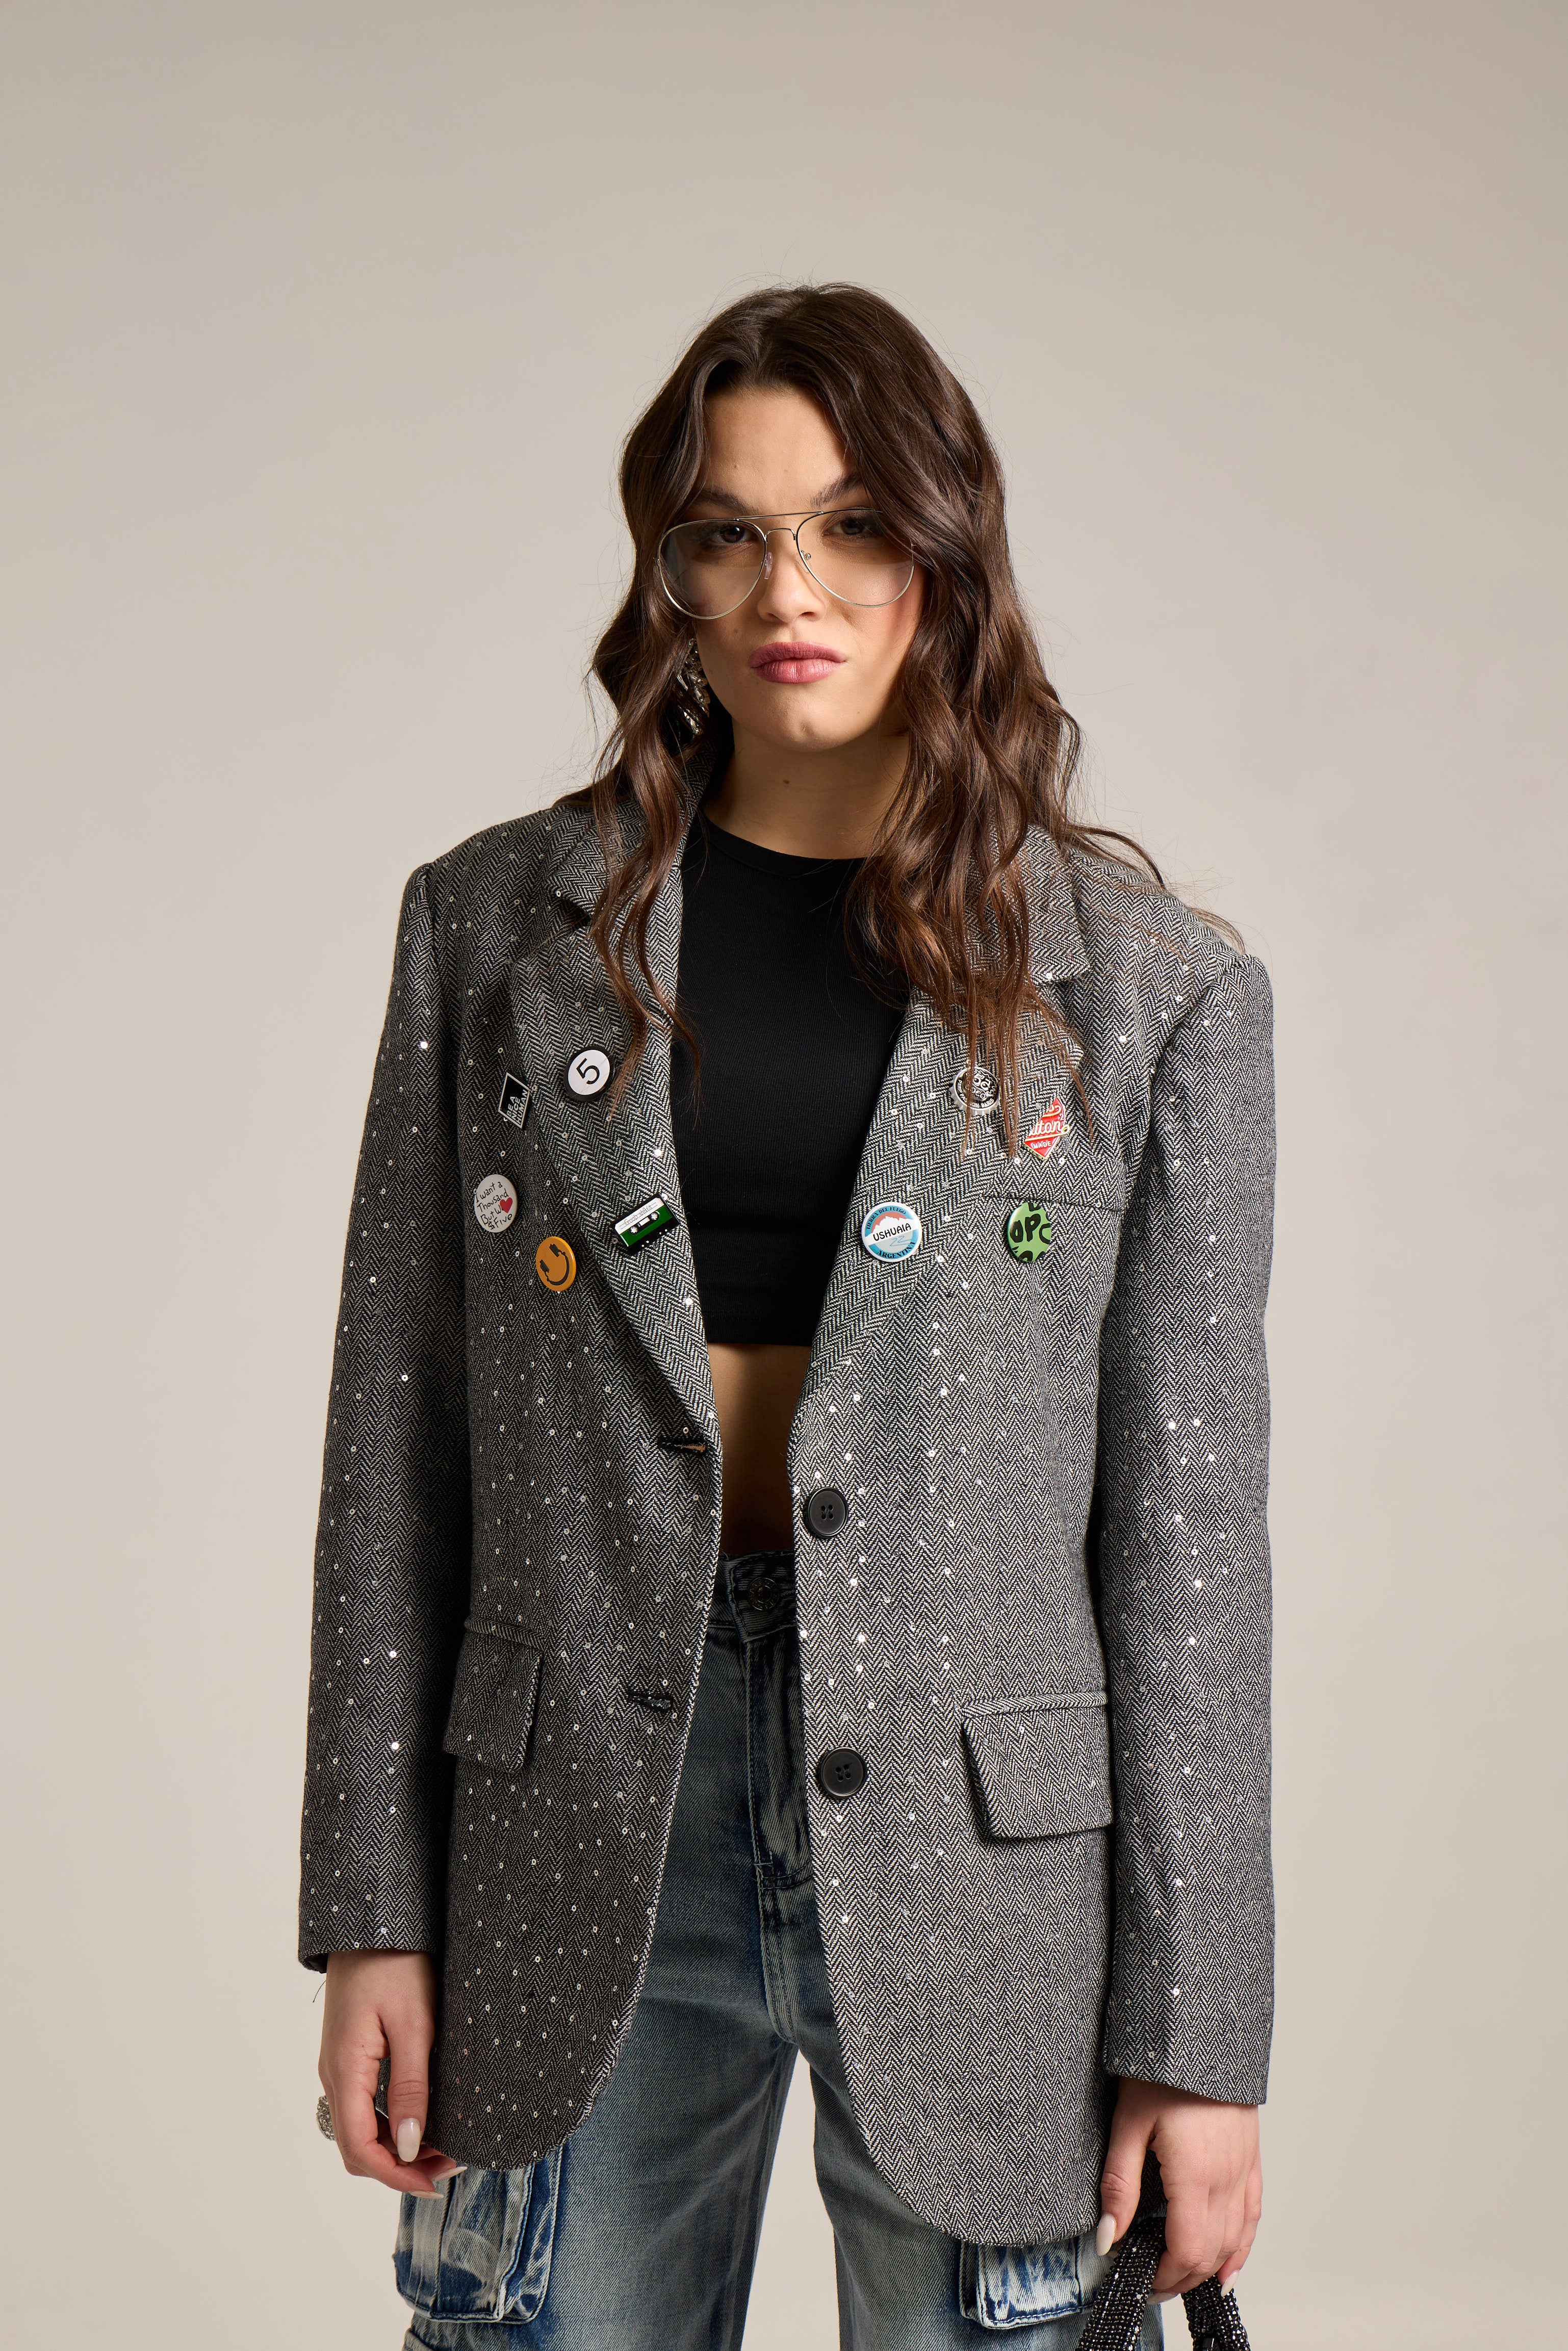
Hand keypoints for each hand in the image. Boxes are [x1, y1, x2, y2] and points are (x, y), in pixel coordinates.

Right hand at [318, 1951, 460, 2196]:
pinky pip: (364, 2104)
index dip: (395, 2175)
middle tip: (449, 2164)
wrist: (373, 1920)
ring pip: (361, 2127)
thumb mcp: (413, 2025)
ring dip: (397, 2145)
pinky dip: (392, 2121)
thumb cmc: (396, 1965)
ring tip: (444, 2143)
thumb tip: (408, 2146)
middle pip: (357, 2145)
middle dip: (400, 2165)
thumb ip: (410, 2087)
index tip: (434, 2184)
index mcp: (345, 2070)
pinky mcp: (350, 2053)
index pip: (359, 2148)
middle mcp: (335, 2074)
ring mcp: (339, 2064)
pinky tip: (423, 2115)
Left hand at [1098, 2077, 1260, 2298]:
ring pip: (1235, 2239)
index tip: (1140, 2281)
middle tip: (1151, 2284)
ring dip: (1209, 2268)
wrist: (1199, 2027)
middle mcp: (1227, 2178)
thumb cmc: (1162, 2068)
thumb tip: (1107, 2237)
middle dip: (1181, 2278)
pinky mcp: (1251, 2157)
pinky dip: (1241, 2247)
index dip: (1164, 2276)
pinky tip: (1229, 2266)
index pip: (1187, 2251)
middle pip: (1211, 2253)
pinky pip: (1253, 2215)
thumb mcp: (1128, 2121)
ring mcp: (1244, 2169)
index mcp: (1196, 2174)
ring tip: (1180, 2280)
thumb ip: (1117, 2184)